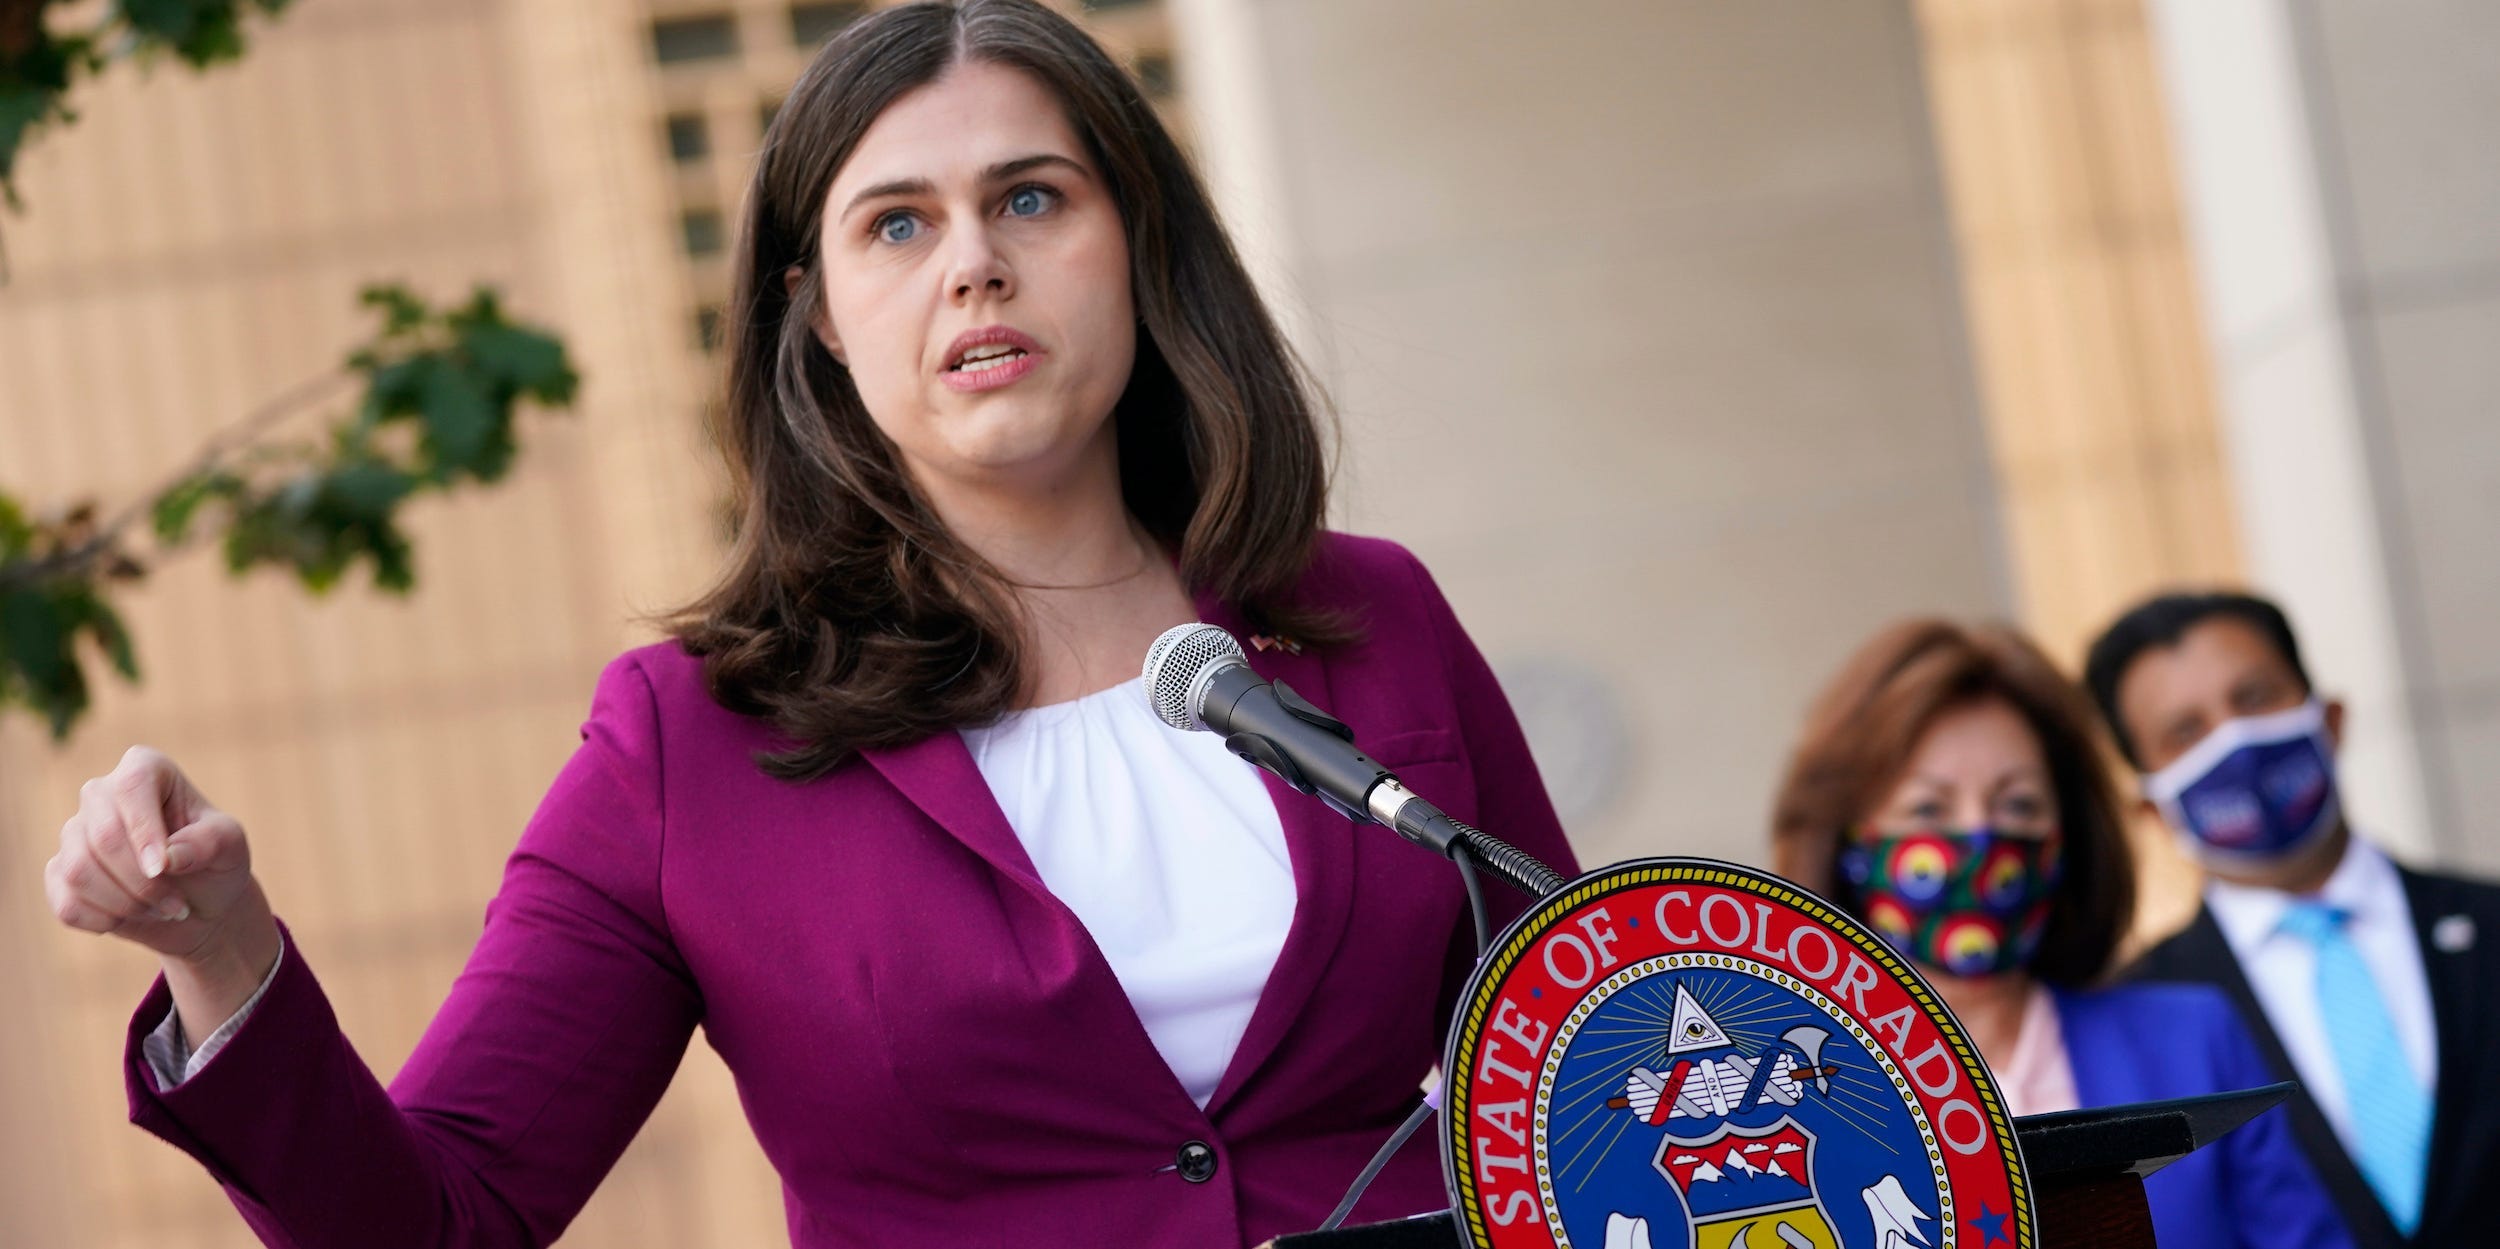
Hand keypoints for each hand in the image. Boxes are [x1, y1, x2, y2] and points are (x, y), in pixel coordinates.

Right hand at [43, 746, 278, 1032]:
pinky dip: (102, 921)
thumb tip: (166, 858)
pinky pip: (66, 903)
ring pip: (78, 870)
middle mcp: (101, 794)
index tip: (162, 868)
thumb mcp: (231, 847)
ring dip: (125, 904)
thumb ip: (208, 843)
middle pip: (103, 835)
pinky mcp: (59, 872)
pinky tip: (128, 918)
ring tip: (160, 909)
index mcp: (146, 770)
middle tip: (176, 904)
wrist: (198, 905)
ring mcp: (75, 833)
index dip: (143, 830)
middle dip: (142, 882)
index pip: (132, 786)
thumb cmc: (216, 864)